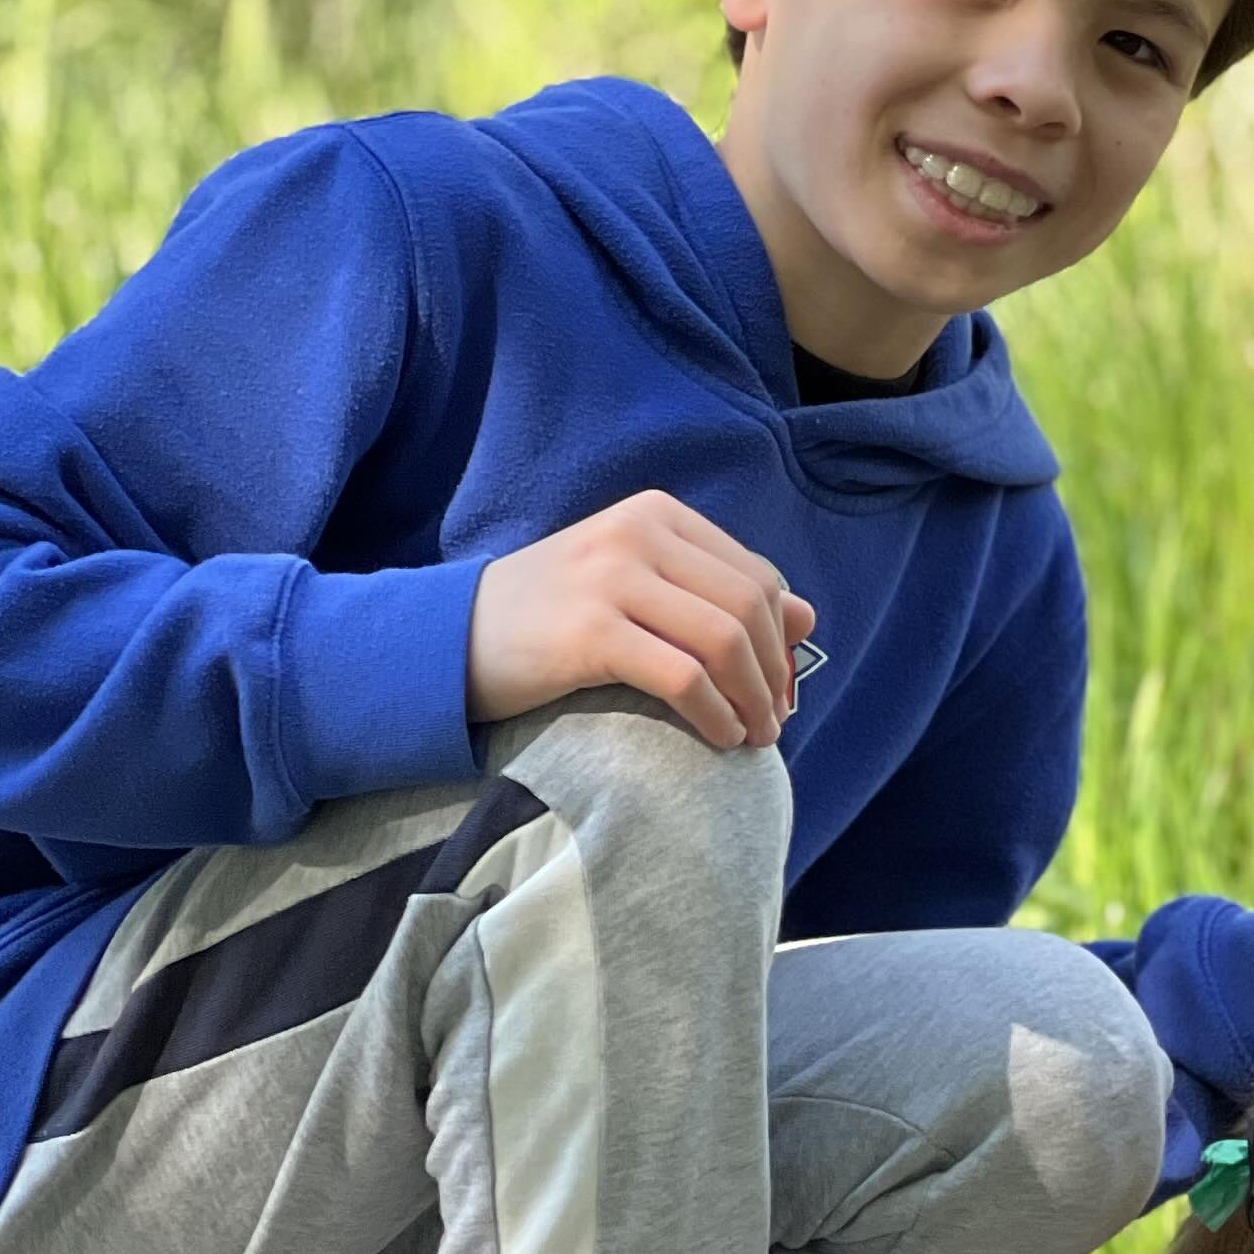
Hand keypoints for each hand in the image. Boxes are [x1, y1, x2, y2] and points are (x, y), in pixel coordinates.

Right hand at [467, 491, 815, 750]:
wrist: (446, 638)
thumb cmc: (549, 619)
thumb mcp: (637, 588)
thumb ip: (714, 593)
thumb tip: (807, 616)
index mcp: (656, 514)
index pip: (755, 575)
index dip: (780, 638)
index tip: (779, 688)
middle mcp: (638, 533)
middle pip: (748, 607)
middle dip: (774, 673)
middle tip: (776, 722)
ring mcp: (612, 577)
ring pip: (723, 640)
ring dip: (753, 699)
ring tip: (755, 737)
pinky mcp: (590, 631)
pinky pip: (684, 678)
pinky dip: (715, 714)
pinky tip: (720, 739)